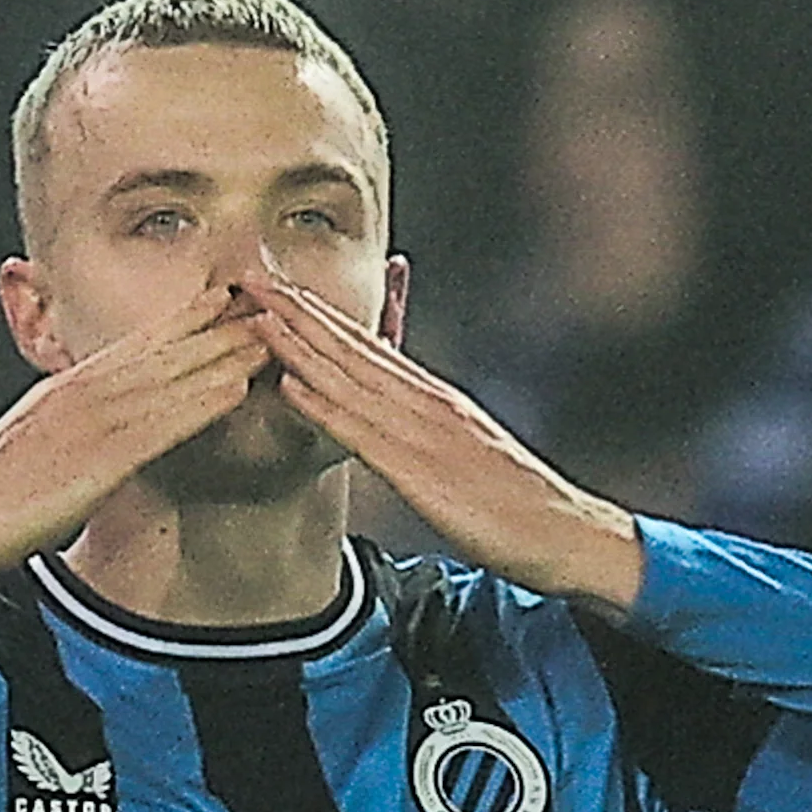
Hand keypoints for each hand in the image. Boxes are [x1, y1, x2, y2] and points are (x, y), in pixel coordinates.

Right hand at [0, 287, 273, 574]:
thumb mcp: (33, 444)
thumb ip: (69, 428)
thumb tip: (98, 432)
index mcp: (66, 389)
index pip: (133, 346)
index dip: (181, 322)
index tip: (218, 300)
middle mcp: (82, 393)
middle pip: (160, 352)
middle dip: (215, 326)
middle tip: (262, 299)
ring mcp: (91, 423)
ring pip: (169, 380)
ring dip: (222, 356)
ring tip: (267, 335)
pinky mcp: (98, 460)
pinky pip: (160, 428)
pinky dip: (199, 407)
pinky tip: (235, 394)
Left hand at [245, 270, 645, 609]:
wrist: (561, 533)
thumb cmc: (517, 505)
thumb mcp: (466, 454)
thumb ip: (430, 434)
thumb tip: (398, 427)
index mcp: (435, 399)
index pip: (369, 347)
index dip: (322, 316)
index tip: (282, 289)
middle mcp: (426, 403)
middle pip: (352, 347)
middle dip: (298, 310)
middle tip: (250, 277)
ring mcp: (422, 433)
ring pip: (348, 379)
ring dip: (298, 344)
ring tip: (256, 314)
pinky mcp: (418, 471)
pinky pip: (360, 433)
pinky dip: (323, 406)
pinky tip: (289, 385)